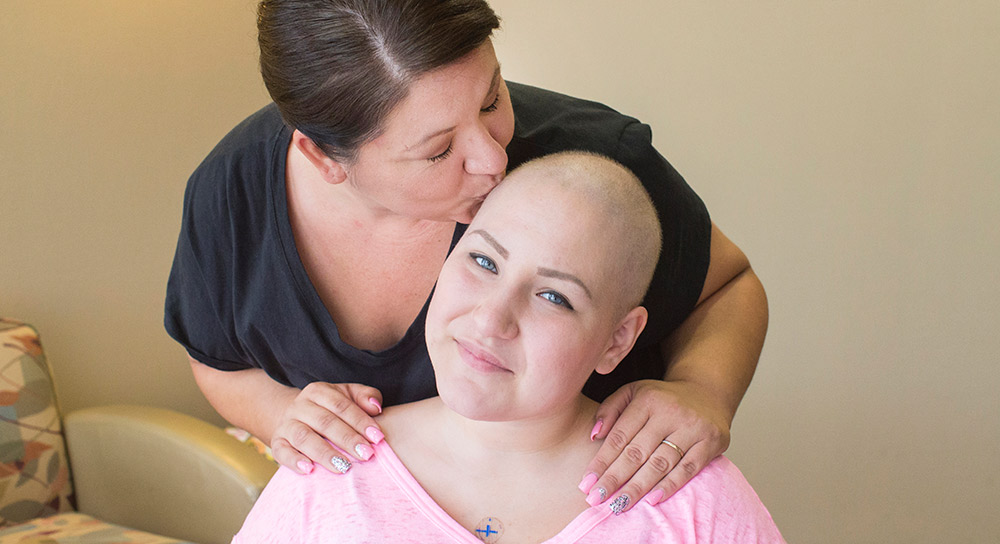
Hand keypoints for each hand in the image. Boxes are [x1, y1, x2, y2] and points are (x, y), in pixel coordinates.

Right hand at [270, 382, 384, 475]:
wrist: (298, 420)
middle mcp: (300, 406)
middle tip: (366, 455)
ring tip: (343, 467)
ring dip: (325, 453)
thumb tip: (376, 407)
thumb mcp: (349, 397)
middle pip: (324, 422)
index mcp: (318, 391)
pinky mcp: (277, 443)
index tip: (377, 438)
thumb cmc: (332, 410)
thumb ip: (366, 396)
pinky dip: (295, 461)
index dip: (360, 421)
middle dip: (347, 439)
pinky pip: (282, 452)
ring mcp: (286, 424)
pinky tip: (309, 471)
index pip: (341, 405)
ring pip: (304, 437)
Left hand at [579, 379, 730, 512]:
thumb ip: (610, 409)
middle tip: (597, 499)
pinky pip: (688, 468)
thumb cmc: (662, 398)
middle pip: (637, 452)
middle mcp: (670, 412)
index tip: (586, 484)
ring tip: (619, 505)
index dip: (601, 462)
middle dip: (614, 479)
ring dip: (637, 488)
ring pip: (660, 464)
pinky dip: (670, 486)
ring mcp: (692, 427)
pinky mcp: (711, 442)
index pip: (620, 436)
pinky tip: (652, 500)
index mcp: (647, 399)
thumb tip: (593, 435)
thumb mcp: (633, 392)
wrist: (707, 391)